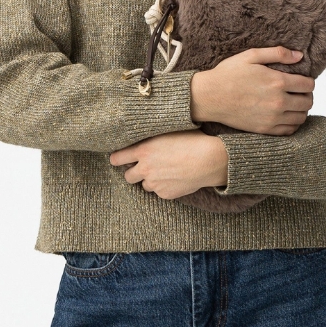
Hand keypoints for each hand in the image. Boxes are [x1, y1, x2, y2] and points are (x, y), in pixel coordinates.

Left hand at [109, 130, 228, 199]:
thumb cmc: (192, 140)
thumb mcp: (167, 132)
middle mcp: (145, 168)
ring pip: (145, 185)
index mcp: (143, 150)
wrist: (209, 160)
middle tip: (143, 167)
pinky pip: (160, 191)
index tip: (117, 159)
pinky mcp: (165, 194)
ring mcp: (155, 183)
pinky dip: (164, 186)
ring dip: (150, 179)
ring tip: (166, 171)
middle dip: (133, 172)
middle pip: (128, 176)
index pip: (117, 158)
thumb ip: (151, 138)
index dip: (116, 159)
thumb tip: (141, 139)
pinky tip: (176, 178)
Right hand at [189, 46, 314, 134]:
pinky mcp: (264, 130)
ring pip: (301, 117)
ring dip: (301, 110)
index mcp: (277, 82)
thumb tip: (299, 56)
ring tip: (293, 104)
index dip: (308, 81)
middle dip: (307, 95)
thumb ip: (277, 53)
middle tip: (299, 92)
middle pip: (308, 102)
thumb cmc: (228, 74)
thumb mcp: (251, 56)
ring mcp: (272, 118)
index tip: (302, 81)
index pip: (308, 85)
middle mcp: (278, 102)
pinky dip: (292, 124)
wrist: (209, 97)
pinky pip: (289, 130)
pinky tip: (286, 116)